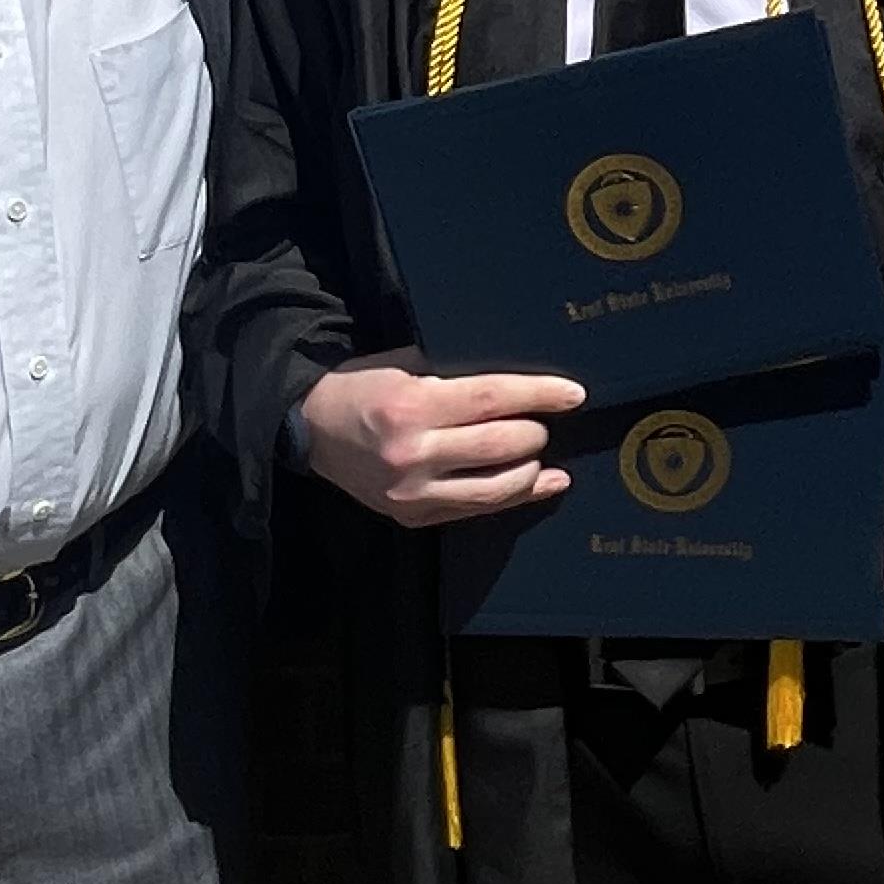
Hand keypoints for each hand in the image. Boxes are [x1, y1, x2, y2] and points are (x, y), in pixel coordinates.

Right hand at [301, 350, 585, 526]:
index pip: (491, 400)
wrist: (310, 429)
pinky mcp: (413, 516)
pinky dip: (512, 497)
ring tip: (544, 455)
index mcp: (412, 406)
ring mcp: (412, 492)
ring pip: (495, 489)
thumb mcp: (405, 367)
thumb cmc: (363, 388)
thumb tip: (516, 388)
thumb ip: (454, 379)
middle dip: (534, 433)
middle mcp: (413, 453)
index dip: (539, 396)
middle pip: (500, 446)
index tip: (574, 394)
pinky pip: (475, 510)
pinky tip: (539, 483)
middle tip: (547, 421)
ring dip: (530, 471)